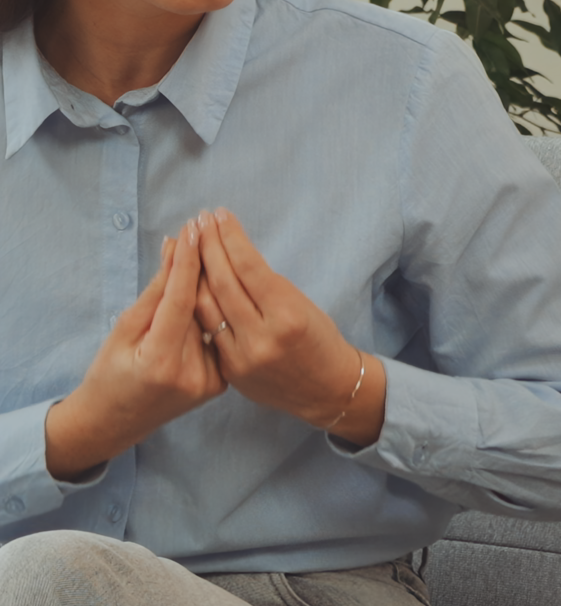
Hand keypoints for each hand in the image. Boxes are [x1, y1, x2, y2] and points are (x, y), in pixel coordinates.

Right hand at [46, 221, 225, 479]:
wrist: (117, 421)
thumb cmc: (110, 372)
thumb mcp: (123, 329)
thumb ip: (154, 292)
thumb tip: (175, 249)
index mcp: (162, 361)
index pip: (180, 300)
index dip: (187, 261)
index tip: (192, 228)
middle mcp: (192, 374)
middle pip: (203, 307)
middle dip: (203, 264)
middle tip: (203, 227)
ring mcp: (211, 383)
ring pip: (214, 319)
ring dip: (210, 284)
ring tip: (204, 250)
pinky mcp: (220, 384)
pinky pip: (218, 336)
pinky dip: (213, 312)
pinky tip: (209, 289)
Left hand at [192, 208, 386, 443]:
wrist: (326, 390)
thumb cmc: (320, 340)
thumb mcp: (302, 305)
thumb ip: (265, 284)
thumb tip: (230, 254)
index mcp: (287, 315)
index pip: (249, 266)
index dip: (231, 236)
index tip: (220, 215)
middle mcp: (262, 337)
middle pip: (222, 283)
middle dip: (208, 246)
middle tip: (200, 221)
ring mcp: (242, 358)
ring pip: (206, 306)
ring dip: (194, 271)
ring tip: (190, 245)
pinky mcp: (230, 373)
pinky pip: (206, 330)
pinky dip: (197, 303)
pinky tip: (190, 282)